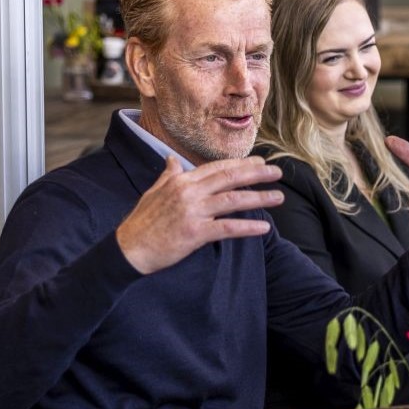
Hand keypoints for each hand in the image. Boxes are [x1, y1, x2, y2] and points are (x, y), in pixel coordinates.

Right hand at [115, 156, 282, 274]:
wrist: (129, 248)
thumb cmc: (141, 222)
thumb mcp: (153, 192)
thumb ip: (168, 175)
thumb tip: (171, 159)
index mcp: (181, 181)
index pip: (216, 167)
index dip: (240, 164)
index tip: (259, 161)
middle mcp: (189, 192)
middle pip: (229, 178)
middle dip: (256, 174)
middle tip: (277, 172)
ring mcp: (193, 212)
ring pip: (233, 200)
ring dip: (259, 198)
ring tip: (278, 197)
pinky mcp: (195, 233)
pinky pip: (227, 228)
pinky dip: (247, 227)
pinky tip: (264, 228)